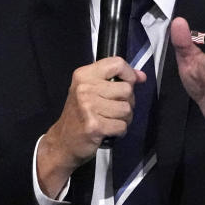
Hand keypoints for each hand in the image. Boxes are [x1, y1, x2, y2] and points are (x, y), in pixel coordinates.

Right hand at [37, 57, 146, 197]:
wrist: (63, 141)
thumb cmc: (80, 114)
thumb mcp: (92, 90)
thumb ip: (117, 79)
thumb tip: (141, 76)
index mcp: (84, 75)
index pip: (117, 64)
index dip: (129, 74)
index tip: (130, 82)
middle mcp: (85, 88)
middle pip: (127, 89)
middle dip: (127, 101)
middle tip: (114, 109)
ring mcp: (89, 107)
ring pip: (127, 109)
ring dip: (124, 118)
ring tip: (111, 120)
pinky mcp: (94, 125)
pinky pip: (122, 125)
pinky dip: (120, 131)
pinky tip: (109, 130)